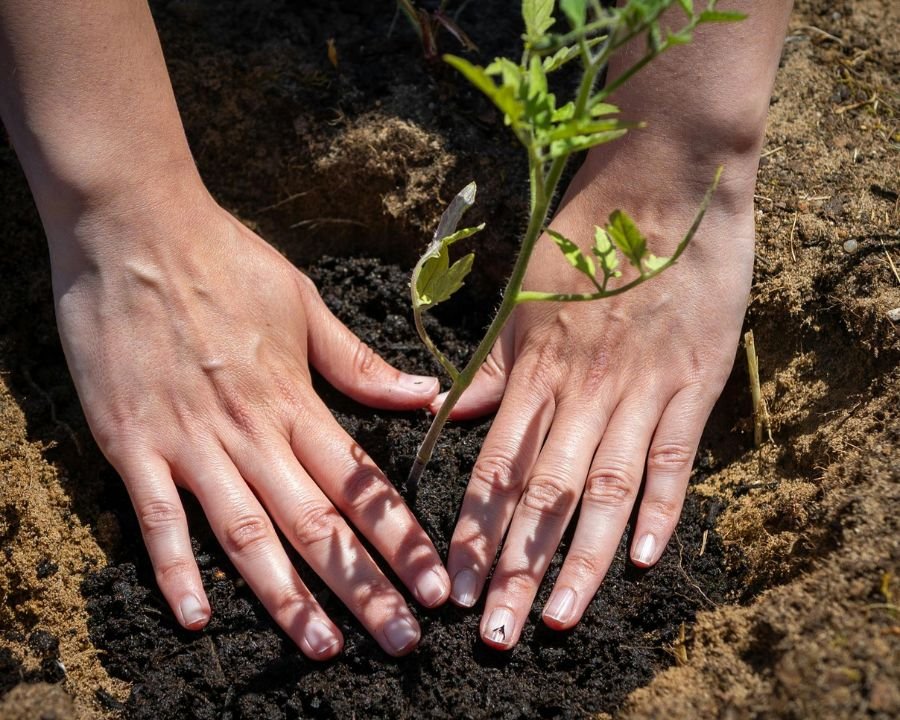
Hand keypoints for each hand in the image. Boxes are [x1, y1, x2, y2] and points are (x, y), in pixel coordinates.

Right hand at [51, 185, 449, 657]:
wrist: (135, 228)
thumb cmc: (224, 260)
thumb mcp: (304, 304)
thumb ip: (359, 363)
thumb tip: (424, 395)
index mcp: (295, 398)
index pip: (361, 483)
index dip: (401, 538)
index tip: (435, 584)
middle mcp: (250, 431)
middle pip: (317, 523)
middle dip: (363, 587)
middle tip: (402, 642)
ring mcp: (189, 442)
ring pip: (247, 534)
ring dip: (287, 597)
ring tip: (324, 647)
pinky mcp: (131, 444)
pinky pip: (156, 518)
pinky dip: (175, 569)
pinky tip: (198, 618)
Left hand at [437, 146, 756, 648]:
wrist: (664, 184)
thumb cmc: (584, 238)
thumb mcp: (523, 296)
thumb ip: (490, 364)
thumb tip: (443, 414)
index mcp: (536, 368)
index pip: (497, 465)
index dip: (474, 529)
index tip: (456, 584)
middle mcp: (583, 388)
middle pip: (544, 493)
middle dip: (518, 566)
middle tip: (497, 632)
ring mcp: (641, 388)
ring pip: (606, 488)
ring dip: (581, 558)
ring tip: (560, 617)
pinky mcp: (694, 382)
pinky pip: (674, 455)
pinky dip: (662, 508)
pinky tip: (641, 559)